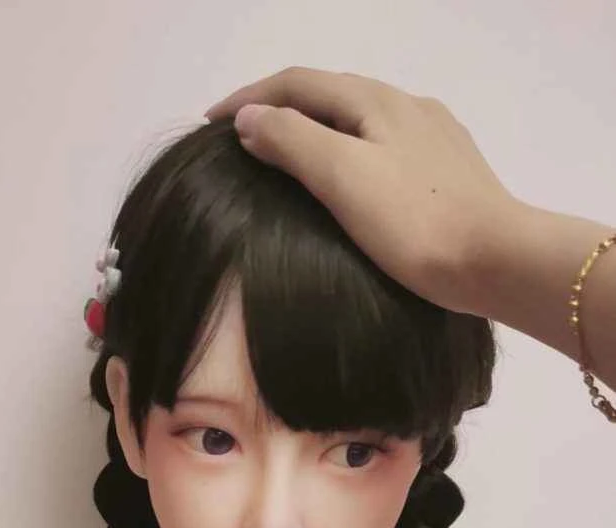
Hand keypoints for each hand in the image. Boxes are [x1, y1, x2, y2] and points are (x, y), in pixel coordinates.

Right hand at [205, 65, 521, 315]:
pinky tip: (350, 182)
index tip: (209, 123)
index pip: (298, 83)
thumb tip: (251, 118)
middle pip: (330, 95)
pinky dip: (349, 154)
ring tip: (287, 158)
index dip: (249, 98)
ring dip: (316, 130)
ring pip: (360, 121)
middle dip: (281, 109)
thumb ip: (293, 141)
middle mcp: (406, 106)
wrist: (499, 263)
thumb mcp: (343, 177)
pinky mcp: (450, 174)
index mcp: (375, 101)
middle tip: (243, 138)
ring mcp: (433, 139)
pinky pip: (384, 148)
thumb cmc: (416, 223)